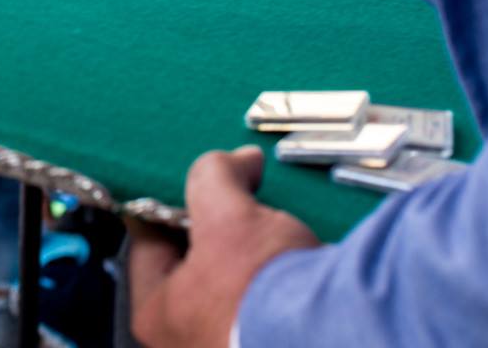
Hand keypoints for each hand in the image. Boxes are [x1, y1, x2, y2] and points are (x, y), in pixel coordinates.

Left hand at [128, 148, 318, 347]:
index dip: (170, 204)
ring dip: (251, 253)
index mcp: (155, 313)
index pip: (147, 243)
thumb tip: (238, 159)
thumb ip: (214, 174)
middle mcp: (185, 339)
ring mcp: (226, 343)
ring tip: (270, 224)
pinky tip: (295, 254)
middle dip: (216, 229)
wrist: (340, 334)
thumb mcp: (226, 212)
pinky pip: (267, 301)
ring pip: (233, 281)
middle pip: (193, 262)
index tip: (190, 183)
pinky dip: (278, 276)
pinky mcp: (272, 342)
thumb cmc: (264, 285)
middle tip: (236, 201)